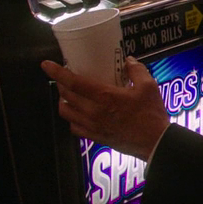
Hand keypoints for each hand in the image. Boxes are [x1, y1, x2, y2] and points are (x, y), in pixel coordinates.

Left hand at [41, 57, 169, 160]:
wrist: (156, 142)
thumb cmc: (152, 115)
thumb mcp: (149, 87)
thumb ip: (136, 71)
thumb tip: (128, 61)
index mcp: (105, 97)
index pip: (74, 82)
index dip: (57, 72)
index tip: (46, 65)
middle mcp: (94, 112)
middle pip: (66, 96)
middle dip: (61, 83)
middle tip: (65, 76)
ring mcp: (93, 126)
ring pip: (66, 112)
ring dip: (63, 101)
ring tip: (68, 94)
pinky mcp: (96, 137)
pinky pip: (75, 127)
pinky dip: (72, 118)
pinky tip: (78, 113)